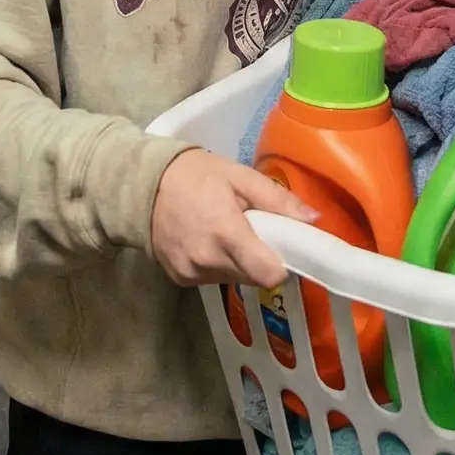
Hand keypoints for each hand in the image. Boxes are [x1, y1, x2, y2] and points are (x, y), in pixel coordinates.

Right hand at [150, 149, 318, 288]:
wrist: (141, 185)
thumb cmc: (194, 175)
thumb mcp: (239, 176)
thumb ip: (277, 200)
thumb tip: (314, 219)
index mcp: (226, 233)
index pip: (269, 274)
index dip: (283, 264)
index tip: (285, 248)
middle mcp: (208, 261)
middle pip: (254, 277)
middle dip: (262, 259)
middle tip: (256, 232)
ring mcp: (191, 273)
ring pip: (235, 279)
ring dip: (240, 262)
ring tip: (228, 232)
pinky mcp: (180, 279)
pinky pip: (213, 279)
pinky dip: (218, 264)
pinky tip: (208, 241)